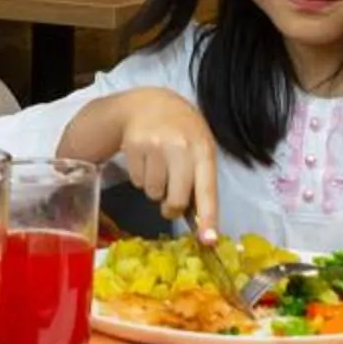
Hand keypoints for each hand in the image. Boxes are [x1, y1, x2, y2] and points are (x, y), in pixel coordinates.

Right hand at [78, 87, 223, 239]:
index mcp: (203, 149)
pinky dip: (141, 177)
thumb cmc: (181, 132)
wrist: (149, 103)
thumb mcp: (199, 147)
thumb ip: (201, 179)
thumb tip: (201, 224)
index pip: (207, 189)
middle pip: (176, 199)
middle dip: (173, 207)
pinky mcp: (134, 145)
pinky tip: (146, 159)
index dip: (208, 217)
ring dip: (155, 188)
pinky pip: (137, 181)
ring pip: (153, 193)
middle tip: (171, 203)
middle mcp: (180, 146)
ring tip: (159, 166)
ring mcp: (155, 145)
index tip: (208, 240)